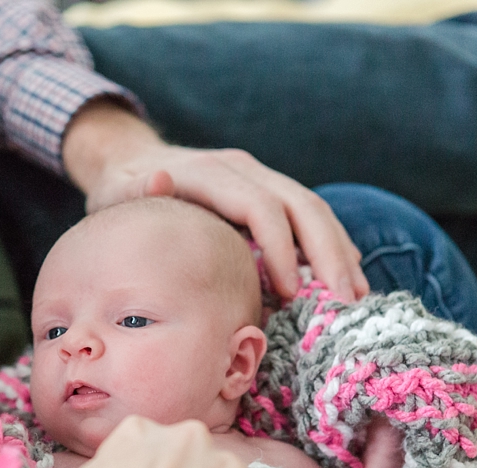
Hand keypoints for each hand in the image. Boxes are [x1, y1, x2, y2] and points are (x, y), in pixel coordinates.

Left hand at [61, 100, 368, 301]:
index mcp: (211, 172)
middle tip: (346, 300)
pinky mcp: (266, 190)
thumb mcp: (120, 192)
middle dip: (328, 252)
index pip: (260, 206)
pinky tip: (345, 274)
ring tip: (356, 295)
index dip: (282, 248)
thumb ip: (141, 191)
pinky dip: (330, 243)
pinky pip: (306, 214)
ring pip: (312, 208)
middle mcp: (242, 169)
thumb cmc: (122, 192)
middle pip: (300, 204)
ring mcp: (258, 177)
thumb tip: (160, 178)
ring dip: (339, 250)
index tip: (292, 292)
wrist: (128, 159)